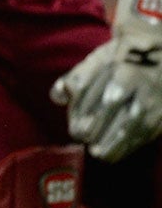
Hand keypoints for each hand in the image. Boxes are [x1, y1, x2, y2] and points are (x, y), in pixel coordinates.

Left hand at [53, 0, 161, 161]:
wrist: (159, 53)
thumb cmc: (120, 59)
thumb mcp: (97, 60)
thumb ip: (76, 78)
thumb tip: (57, 96)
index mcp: (118, 65)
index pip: (98, 90)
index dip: (84, 110)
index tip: (75, 127)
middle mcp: (138, 81)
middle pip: (116, 106)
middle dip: (98, 125)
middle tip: (81, 139)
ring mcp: (154, 97)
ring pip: (136, 122)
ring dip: (117, 141)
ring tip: (98, 154)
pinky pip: (149, 131)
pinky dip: (132, 145)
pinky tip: (116, 153)